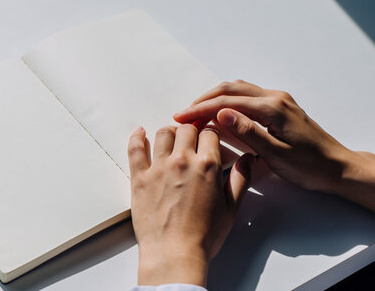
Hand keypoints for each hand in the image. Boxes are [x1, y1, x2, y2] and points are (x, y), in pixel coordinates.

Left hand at [128, 124, 252, 285]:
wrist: (174, 254)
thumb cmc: (202, 236)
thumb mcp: (231, 208)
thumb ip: (240, 179)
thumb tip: (248, 160)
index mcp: (207, 166)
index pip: (209, 134)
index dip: (210, 135)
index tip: (209, 138)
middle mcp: (182, 161)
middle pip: (186, 129)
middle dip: (191, 132)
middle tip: (192, 140)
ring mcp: (158, 168)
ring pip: (163, 133)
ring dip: (169, 133)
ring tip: (171, 140)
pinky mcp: (139, 177)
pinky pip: (135, 148)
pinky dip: (137, 137)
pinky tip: (140, 133)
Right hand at [173, 80, 374, 210]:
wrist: (337, 168)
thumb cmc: (308, 166)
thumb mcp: (276, 155)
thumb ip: (248, 132)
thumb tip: (221, 114)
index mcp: (273, 108)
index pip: (228, 102)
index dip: (201, 109)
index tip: (181, 117)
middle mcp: (275, 98)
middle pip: (230, 89)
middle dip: (203, 100)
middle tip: (183, 115)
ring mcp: (278, 100)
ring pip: (238, 89)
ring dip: (215, 98)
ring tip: (196, 113)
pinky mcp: (279, 107)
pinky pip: (247, 95)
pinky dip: (228, 100)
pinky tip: (219, 112)